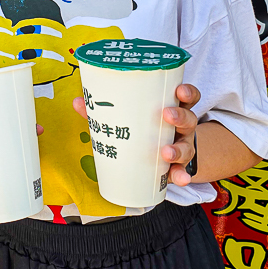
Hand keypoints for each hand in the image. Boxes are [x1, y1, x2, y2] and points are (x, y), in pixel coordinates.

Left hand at [72, 83, 200, 186]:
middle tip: (166, 115)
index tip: (178, 89)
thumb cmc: (144, 129)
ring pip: (187, 146)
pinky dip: (182, 177)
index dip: (186, 91)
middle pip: (189, 119)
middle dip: (180, 116)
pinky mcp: (177, 168)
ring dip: (178, 149)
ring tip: (165, 152)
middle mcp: (182, 128)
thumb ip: (104, 111)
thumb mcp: (130, 117)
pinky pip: (182, 173)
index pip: (187, 96)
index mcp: (173, 109)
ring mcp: (182, 148)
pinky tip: (178, 179)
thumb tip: (78, 101)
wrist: (165, 156)